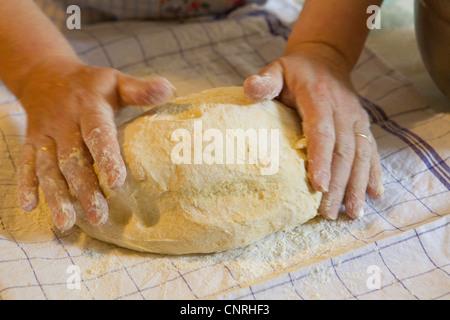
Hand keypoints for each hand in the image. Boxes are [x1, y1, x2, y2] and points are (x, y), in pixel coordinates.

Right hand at [17, 57, 173, 230]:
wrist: (45, 74)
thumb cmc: (91, 84)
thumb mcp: (115, 80)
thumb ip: (139, 89)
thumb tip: (167, 88)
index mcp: (89, 106)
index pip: (97, 133)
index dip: (106, 157)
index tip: (117, 183)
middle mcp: (64, 122)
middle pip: (73, 159)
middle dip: (84, 189)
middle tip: (98, 216)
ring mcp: (45, 133)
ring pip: (48, 167)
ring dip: (56, 195)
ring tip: (66, 223)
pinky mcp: (31, 141)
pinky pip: (26, 163)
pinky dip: (26, 184)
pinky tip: (29, 206)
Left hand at [244, 45, 383, 219]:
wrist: (325, 60)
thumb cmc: (294, 71)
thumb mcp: (277, 69)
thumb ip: (265, 81)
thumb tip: (250, 88)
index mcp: (319, 97)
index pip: (322, 131)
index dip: (321, 158)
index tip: (318, 186)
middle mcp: (343, 109)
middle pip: (343, 150)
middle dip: (337, 183)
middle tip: (327, 213)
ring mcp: (356, 118)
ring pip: (360, 154)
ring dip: (357, 185)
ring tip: (352, 213)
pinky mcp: (363, 124)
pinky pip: (371, 150)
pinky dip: (373, 173)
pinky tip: (374, 195)